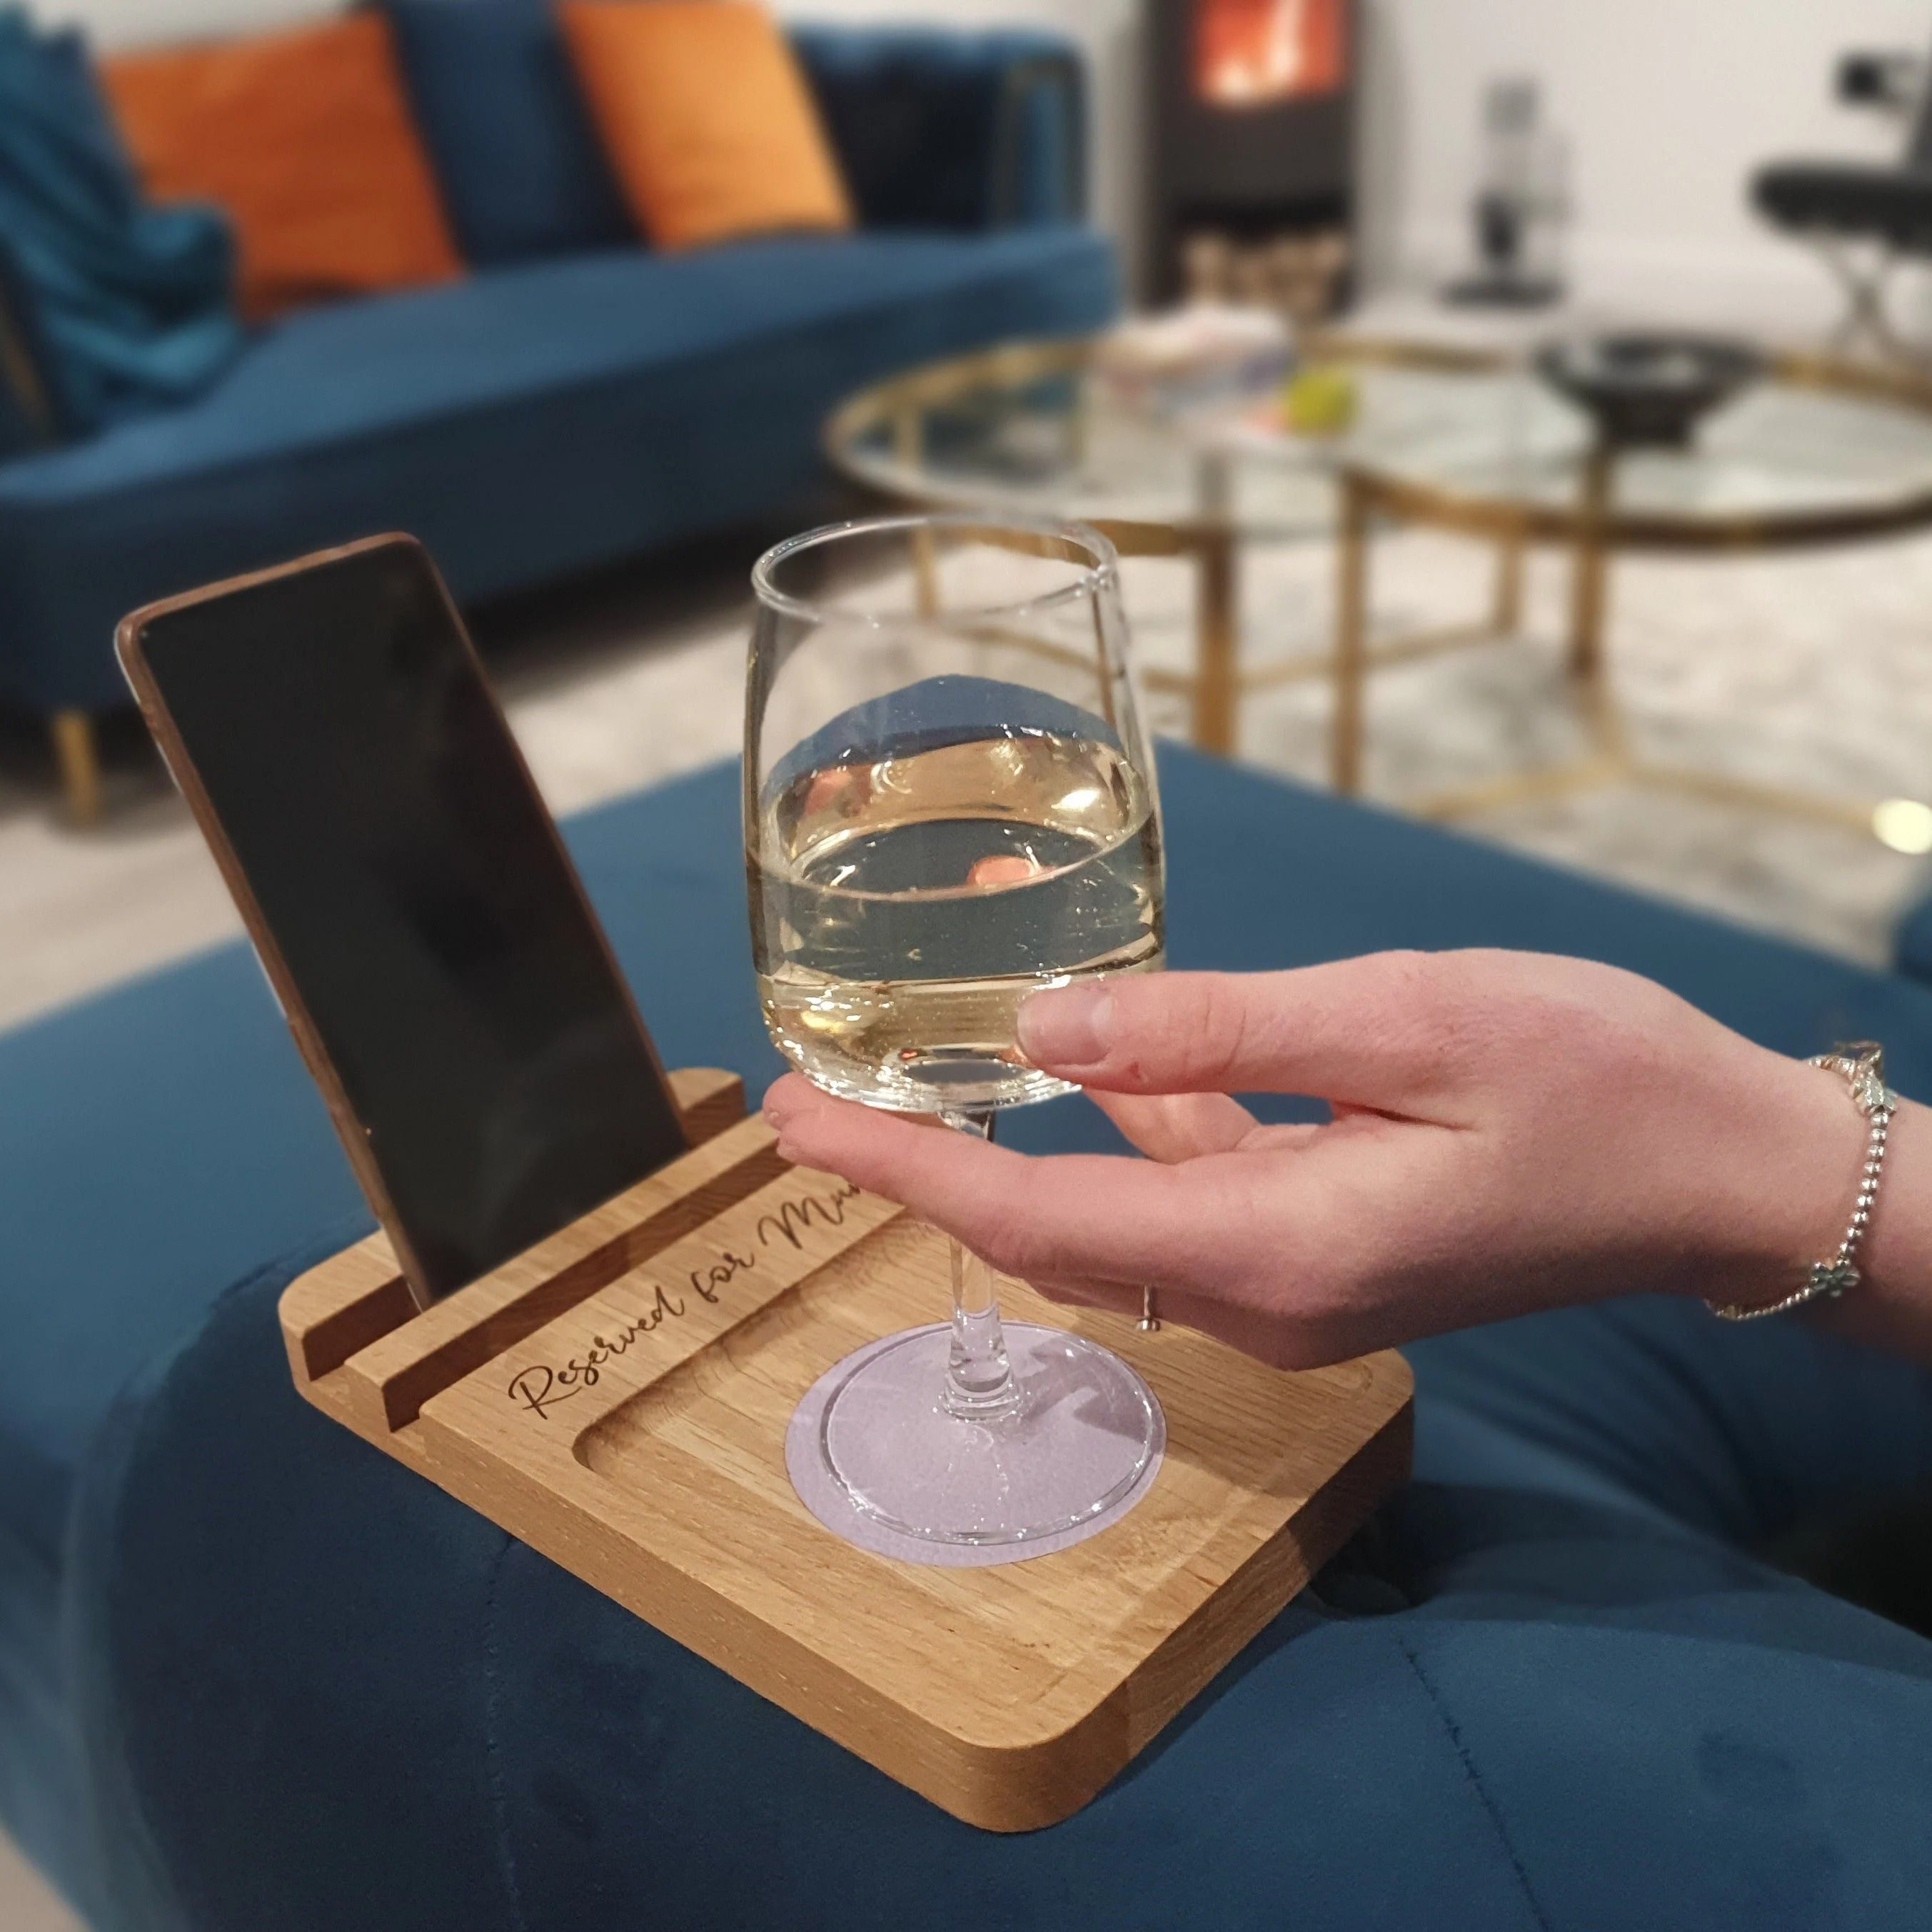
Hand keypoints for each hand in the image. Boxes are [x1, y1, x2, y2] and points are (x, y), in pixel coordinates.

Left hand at [760, 950, 1910, 1368]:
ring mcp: (1292, 1287)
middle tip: (817, 1087)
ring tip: (929, 1046)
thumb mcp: (1398, 1019)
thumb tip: (1042, 1029)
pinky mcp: (1322, 1257)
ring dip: (1023, 1131)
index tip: (788, 1119)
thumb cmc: (1589, 1081)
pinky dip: (1128, 1123)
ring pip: (1111, 1211)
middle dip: (930, 1159)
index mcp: (1269, 1249)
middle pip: (1049, 1231)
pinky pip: (1186, 1196)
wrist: (1721, 1172)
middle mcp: (1261, 1298)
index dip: (898, 1169)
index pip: (1030, 1219)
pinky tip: (1095, 1046)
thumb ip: (1212, 1030)